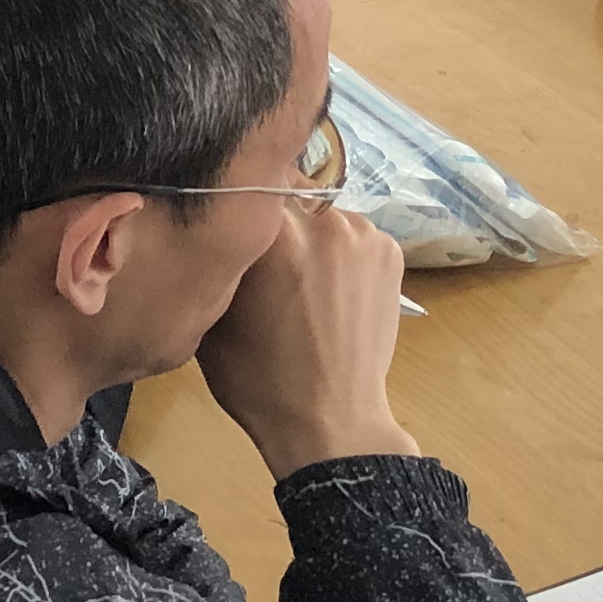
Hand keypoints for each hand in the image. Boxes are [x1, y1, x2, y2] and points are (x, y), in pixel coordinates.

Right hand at [192, 202, 419, 480]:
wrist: (331, 422)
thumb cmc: (258, 379)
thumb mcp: (212, 317)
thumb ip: (215, 261)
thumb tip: (211, 228)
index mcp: (274, 231)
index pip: (251, 179)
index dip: (241, 198)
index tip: (235, 222)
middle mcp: (324, 218)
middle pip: (291, 192)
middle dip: (277, 216)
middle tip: (268, 259)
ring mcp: (364, 234)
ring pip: (324, 212)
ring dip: (311, 234)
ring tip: (302, 282)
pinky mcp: (391, 252)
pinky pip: (354, 235)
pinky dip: (341, 254)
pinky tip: (332, 293)